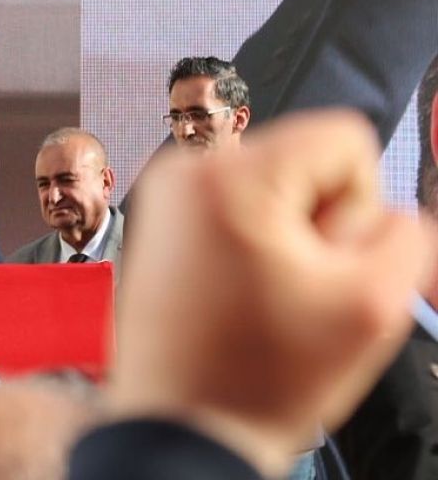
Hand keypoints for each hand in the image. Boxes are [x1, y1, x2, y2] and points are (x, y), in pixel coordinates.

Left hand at [111, 111, 436, 476]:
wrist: (182, 426)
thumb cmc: (257, 376)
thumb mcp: (371, 305)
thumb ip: (405, 236)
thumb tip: (392, 214)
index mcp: (230, 175)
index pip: (343, 139)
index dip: (358, 206)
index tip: (326, 260)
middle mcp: (186, 170)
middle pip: (306, 161)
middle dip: (321, 223)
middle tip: (294, 288)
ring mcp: (165, 196)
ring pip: (275, 189)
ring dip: (289, 239)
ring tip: (265, 297)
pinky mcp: (159, 223)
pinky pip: (238, 211)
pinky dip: (254, 248)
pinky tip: (241, 298)